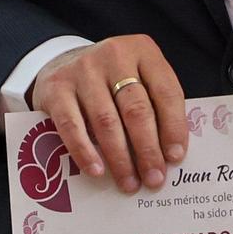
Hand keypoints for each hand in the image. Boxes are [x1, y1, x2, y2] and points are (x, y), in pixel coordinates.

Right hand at [29, 35, 187, 194]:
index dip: (173, 127)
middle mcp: (114, 55)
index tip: (175, 157)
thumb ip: (155, 106)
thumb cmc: (111, 80)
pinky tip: (97, 171)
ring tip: (129, 183)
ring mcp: (82, 70)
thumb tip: (169, 155)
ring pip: (106, 121)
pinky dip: (86, 152)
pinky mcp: (56, 88)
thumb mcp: (138, 78)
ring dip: (120, 158)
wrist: (62, 62)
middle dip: (148, 149)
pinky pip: (72, 126)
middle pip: (136, 109)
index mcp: (143, 51)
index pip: (166, 91)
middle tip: (154, 178)